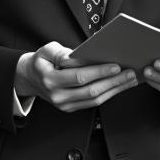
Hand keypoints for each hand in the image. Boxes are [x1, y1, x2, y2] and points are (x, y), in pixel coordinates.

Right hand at [14, 42, 136, 111]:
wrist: (30, 79)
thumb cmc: (41, 62)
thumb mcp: (46, 50)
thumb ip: (60, 52)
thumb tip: (78, 55)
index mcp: (50, 79)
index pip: (79, 77)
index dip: (99, 72)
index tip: (115, 66)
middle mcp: (58, 95)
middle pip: (91, 91)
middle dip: (113, 81)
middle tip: (129, 72)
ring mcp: (65, 105)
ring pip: (95, 100)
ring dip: (115, 90)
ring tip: (129, 79)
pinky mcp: (71, 108)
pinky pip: (93, 103)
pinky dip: (108, 94)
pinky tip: (119, 86)